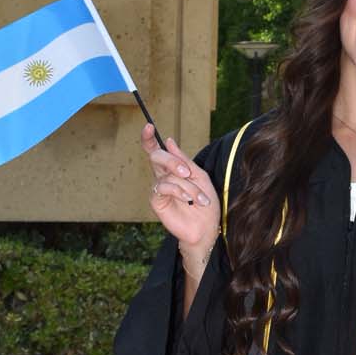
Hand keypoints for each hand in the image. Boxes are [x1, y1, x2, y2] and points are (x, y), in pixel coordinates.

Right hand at [142, 121, 220, 254]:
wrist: (207, 227)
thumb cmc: (205, 203)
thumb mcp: (200, 177)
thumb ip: (184, 160)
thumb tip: (169, 140)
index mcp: (173, 168)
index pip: (157, 150)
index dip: (149, 138)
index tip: (148, 126)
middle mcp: (163, 176)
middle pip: (157, 157)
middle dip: (172, 161)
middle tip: (187, 172)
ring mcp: (158, 188)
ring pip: (167, 174)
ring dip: (188, 186)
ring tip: (200, 199)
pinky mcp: (156, 201)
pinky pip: (163, 187)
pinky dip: (179, 191)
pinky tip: (188, 200)